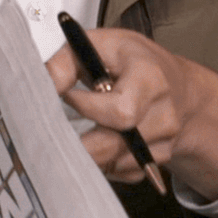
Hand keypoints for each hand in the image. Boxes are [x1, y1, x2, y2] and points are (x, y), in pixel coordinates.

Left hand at [45, 28, 217, 199]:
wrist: (176, 86)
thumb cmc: (131, 61)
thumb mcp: (99, 44)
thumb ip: (65, 63)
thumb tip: (40, 86)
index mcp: (151, 79)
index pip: (120, 111)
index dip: (86, 107)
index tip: (66, 96)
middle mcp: (164, 115)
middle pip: (116, 144)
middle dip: (80, 141)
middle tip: (56, 131)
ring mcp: (165, 142)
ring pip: (115, 163)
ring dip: (87, 153)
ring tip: (74, 134)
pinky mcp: (158, 161)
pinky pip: (122, 173)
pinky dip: (103, 162)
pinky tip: (96, 143)